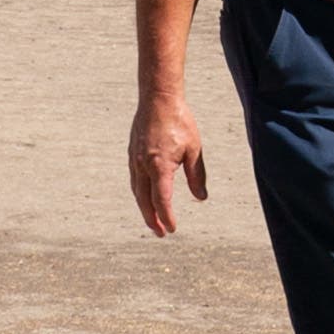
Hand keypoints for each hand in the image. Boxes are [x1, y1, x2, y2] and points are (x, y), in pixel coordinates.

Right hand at [130, 91, 211, 236]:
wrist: (158, 99)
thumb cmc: (179, 122)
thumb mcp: (194, 150)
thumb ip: (197, 176)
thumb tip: (201, 198)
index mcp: (160, 166)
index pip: (161, 200)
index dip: (166, 217)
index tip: (172, 229)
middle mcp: (143, 165)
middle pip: (145, 201)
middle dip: (152, 219)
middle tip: (161, 233)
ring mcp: (135, 159)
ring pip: (137, 191)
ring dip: (145, 208)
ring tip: (153, 220)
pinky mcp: (132, 153)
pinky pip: (134, 179)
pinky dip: (140, 193)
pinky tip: (146, 196)